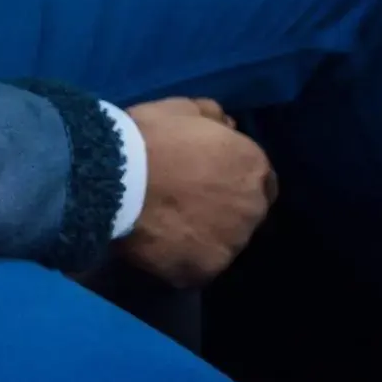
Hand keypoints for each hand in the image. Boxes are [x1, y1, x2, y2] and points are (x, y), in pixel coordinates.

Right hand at [116, 97, 276, 287]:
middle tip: (189, 204)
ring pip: (223, 244)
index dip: (237, 181)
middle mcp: (252, 209)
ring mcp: (230, 244)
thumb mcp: (185, 109)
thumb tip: (228, 126)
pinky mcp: (203, 272)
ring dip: (206, 237)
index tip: (215, 182)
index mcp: (253, 167)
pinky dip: (183, 260)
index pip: (262, 182)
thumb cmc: (153, 137)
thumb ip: (215, 118)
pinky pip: (197, 267)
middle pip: (246, 215)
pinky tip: (160, 248)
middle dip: (225, 210)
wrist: (119, 180)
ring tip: (171, 228)